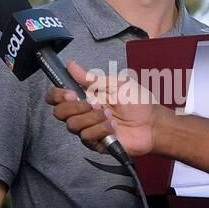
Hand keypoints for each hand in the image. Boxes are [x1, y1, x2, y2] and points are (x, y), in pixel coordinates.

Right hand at [45, 60, 160, 157]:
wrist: (152, 122)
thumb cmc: (136, 101)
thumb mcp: (114, 83)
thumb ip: (90, 77)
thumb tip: (70, 65)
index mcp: (84, 96)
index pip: (57, 97)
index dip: (56, 95)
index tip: (70, 93)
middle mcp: (83, 113)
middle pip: (59, 113)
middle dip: (75, 107)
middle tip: (94, 103)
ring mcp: (88, 128)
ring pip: (73, 125)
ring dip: (92, 118)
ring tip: (110, 115)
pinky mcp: (95, 143)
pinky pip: (87, 137)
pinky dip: (101, 129)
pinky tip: (113, 127)